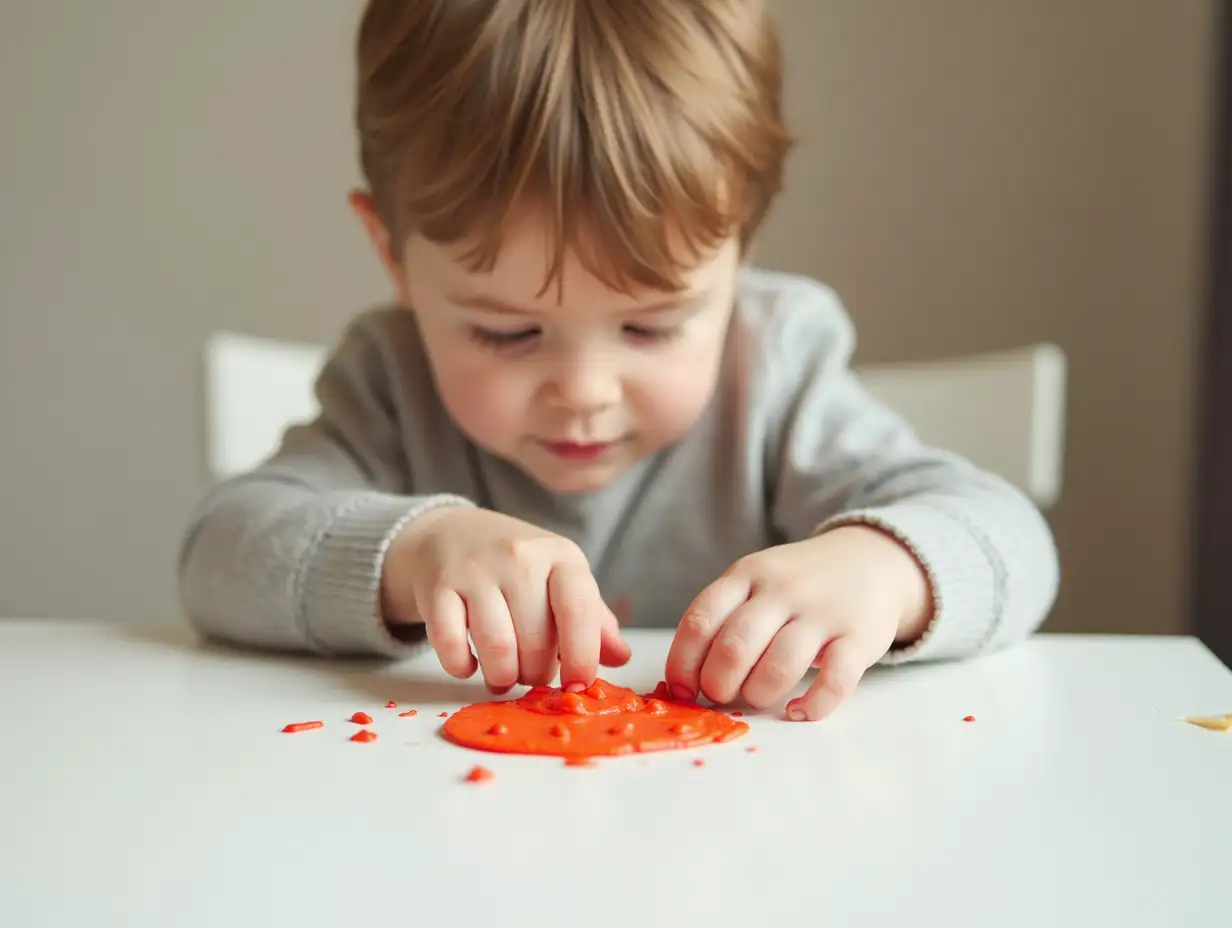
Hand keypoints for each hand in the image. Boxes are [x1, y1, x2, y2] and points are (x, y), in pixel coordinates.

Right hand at [380, 507, 629, 691]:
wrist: (449, 534)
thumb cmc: (516, 565)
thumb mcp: (560, 579)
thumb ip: (592, 619)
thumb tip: (621, 657)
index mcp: (560, 556)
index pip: (578, 609)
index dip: (582, 655)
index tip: (579, 684)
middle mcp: (519, 557)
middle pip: (536, 640)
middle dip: (537, 674)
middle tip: (532, 676)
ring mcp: (476, 570)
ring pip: (497, 648)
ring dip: (502, 677)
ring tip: (504, 677)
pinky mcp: (438, 587)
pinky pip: (451, 644)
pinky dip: (461, 666)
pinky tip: (469, 663)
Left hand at [663, 526, 931, 720]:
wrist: (870, 560)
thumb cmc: (797, 584)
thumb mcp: (755, 582)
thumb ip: (723, 619)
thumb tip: (686, 681)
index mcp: (746, 575)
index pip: (700, 620)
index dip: (683, 663)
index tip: (682, 690)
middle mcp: (782, 590)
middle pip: (735, 645)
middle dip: (718, 683)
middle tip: (721, 695)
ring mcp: (823, 612)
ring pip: (780, 665)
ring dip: (759, 694)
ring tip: (759, 698)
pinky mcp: (860, 637)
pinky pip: (835, 681)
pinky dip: (813, 705)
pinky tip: (799, 710)